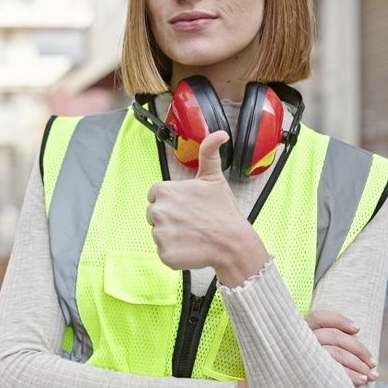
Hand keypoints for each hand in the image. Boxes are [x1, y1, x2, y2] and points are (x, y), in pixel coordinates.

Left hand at [146, 132, 267, 284]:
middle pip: (155, 215)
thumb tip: (220, 134)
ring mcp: (160, 233)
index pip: (156, 195)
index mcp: (165, 190)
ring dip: (173, 235)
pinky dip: (176, 252)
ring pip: (159, 233)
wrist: (233, 243)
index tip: (187, 207)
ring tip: (193, 234)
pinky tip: (191, 246)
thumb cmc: (223, 212)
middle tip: (192, 221)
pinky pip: (164, 251)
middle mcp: (158, 211)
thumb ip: (209, 152)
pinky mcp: (164, 253)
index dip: (172, 201)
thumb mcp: (214, 178)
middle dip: (171, 218)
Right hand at [307, 310, 376, 385]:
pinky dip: (351, 375)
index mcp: (300, 331)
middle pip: (335, 336)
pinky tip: (362, 380)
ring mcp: (305, 357)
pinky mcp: (309, 373)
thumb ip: (324, 341)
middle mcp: (301, 342)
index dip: (340, 321)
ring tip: (372, 375)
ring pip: (337, 353)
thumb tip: (354, 335)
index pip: (320, 318)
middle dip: (358, 349)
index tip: (358, 329)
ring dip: (359, 364)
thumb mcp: (309, 348)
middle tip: (373, 363)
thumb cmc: (303, 367)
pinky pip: (335, 372)